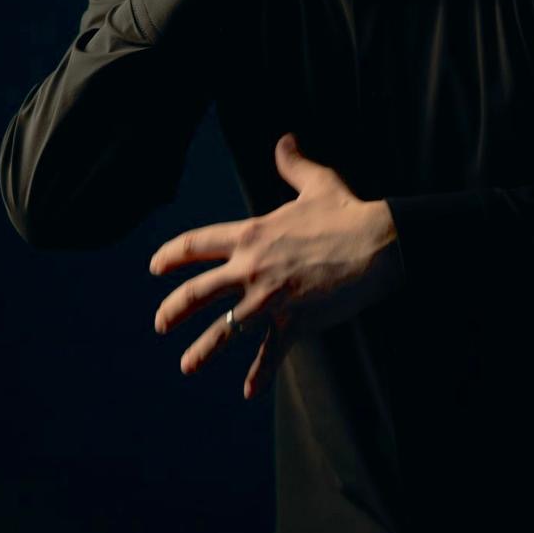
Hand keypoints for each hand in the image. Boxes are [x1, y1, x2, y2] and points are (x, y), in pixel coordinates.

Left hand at [149, 132, 402, 397]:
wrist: (378, 245)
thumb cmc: (348, 212)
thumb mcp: (317, 183)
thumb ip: (293, 164)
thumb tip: (284, 140)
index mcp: (251, 234)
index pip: (197, 245)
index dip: (171, 255)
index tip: (155, 267)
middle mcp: (252, 268)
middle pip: (197, 292)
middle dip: (174, 309)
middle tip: (161, 322)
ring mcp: (270, 298)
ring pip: (224, 330)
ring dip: (203, 350)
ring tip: (187, 365)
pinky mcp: (294, 322)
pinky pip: (270, 353)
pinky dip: (260, 374)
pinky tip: (248, 392)